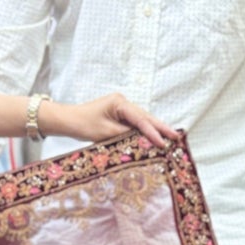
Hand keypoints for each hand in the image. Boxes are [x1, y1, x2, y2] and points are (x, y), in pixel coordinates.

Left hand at [47, 93, 178, 148]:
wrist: (68, 120)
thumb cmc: (83, 124)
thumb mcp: (105, 132)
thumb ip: (125, 135)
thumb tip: (143, 141)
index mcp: (120, 103)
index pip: (140, 119)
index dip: (153, 132)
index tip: (163, 143)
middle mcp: (123, 102)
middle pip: (146, 116)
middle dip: (161, 127)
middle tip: (177, 136)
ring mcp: (122, 108)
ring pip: (142, 120)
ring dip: (155, 129)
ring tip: (171, 137)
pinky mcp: (119, 115)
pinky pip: (135, 123)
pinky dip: (145, 131)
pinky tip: (155, 137)